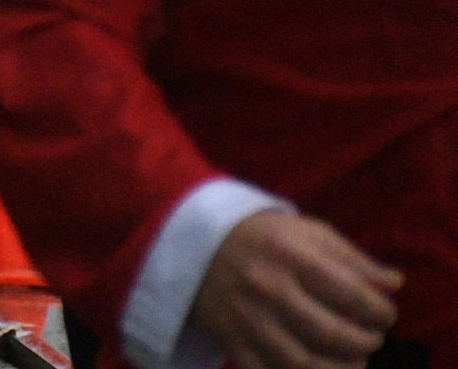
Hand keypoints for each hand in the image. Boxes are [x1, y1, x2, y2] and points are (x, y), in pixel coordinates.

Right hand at [192, 210, 401, 368]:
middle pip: (333, 334)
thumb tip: (394, 283)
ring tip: (353, 361)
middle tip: (371, 339)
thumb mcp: (307, 231)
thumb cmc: (263, 236)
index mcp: (291, 255)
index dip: (381, 312)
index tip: (385, 315)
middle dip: (366, 343)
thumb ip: (353, 258)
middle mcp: (268, 287)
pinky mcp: (231, 341)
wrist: (192, 239)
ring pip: (305, 363)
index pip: (353, 295)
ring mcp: (247, 318)